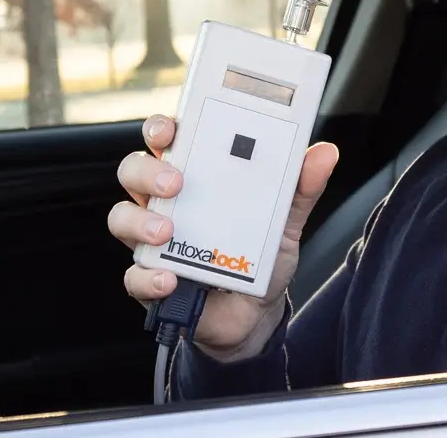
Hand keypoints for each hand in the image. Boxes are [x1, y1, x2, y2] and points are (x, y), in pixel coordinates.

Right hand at [108, 114, 338, 361]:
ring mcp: (153, 242)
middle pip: (135, 171)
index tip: (171, 129)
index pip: (168, 141)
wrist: (257, 316)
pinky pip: (134, 277)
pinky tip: (170, 280)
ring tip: (170, 232)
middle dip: (148, 171)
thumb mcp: (285, 221)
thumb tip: (324, 153)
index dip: (162, 128)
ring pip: (122, 218)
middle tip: (176, 182)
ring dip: (140, 221)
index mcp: (194, 177)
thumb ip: (300, 189)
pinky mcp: (151, 281)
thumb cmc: (260, 257)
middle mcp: (166, 204)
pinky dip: (148, 278)